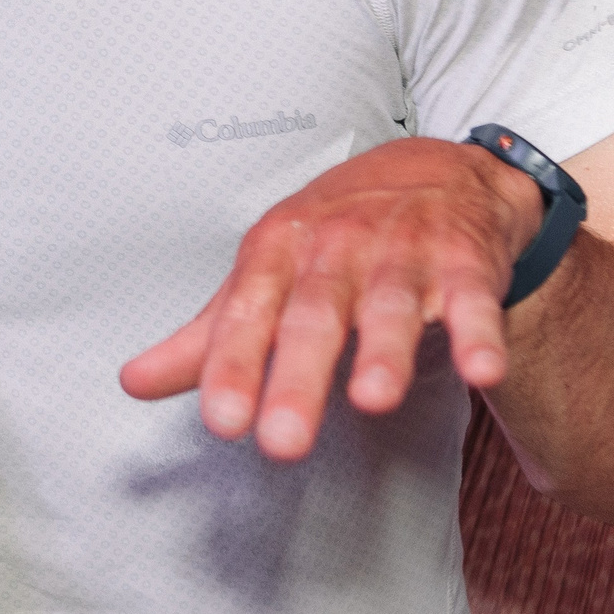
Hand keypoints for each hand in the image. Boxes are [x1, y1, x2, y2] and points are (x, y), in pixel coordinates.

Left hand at [119, 137, 545, 459]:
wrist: (432, 171)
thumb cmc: (333, 236)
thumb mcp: (265, 276)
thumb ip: (207, 337)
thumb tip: (133, 383)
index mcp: (277, 254)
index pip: (246, 314)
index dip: (230, 367)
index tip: (222, 423)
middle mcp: (335, 249)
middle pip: (313, 316)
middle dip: (297, 378)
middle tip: (282, 442)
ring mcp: (401, 252)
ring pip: (390, 304)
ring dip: (384, 352)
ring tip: (373, 400)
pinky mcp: (465, 262)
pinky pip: (473, 299)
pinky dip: (479, 332)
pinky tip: (480, 369)